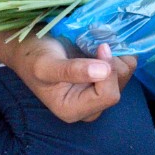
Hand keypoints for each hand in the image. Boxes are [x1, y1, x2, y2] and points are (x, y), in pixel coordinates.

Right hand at [0, 34, 136, 122]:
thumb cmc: (33, 57)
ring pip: (125, 75)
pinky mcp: (105, 79)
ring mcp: (98, 92)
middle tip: (97, 44)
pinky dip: (119, 52)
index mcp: (73, 111)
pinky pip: (125, 65)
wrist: (30, 47)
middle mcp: (89, 107)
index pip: (108, 96)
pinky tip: (101, 46)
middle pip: (119, 87)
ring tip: (96, 45)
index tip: (100, 47)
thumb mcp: (45, 65)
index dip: (108, 71)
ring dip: (116, 55)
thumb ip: (71, 71)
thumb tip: (103, 71)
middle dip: (112, 63)